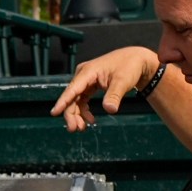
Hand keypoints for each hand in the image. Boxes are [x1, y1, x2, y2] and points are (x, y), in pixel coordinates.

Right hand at [49, 46, 164, 130]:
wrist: (136, 61)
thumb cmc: (129, 67)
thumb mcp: (123, 81)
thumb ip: (114, 95)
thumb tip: (109, 110)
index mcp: (88, 71)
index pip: (72, 89)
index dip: (63, 102)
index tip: (54, 112)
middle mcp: (83, 75)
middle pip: (71, 97)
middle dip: (71, 114)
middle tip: (74, 129)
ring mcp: (86, 80)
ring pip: (75, 100)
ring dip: (77, 114)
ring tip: (82, 128)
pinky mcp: (89, 84)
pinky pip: (82, 99)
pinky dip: (84, 111)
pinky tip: (90, 120)